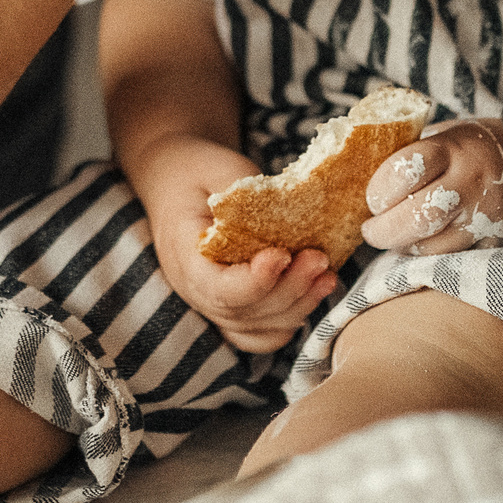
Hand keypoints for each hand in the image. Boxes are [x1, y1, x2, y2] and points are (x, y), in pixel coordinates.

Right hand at [139, 141, 337, 354]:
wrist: (175, 182)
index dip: (254, 281)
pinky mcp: (230, 307)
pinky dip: (286, 323)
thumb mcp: (217, 167)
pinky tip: (310, 296)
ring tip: (327, 276)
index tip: (281, 255)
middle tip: (320, 259)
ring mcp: (211, 303)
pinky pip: (258, 334)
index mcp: (183, 253)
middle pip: (243, 311)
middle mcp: (194, 289)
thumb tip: (287, 207)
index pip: (217, 288)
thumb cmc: (198, 172)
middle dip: (289, 289)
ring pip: (256, 326)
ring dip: (297, 306)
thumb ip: (245, 192)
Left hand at [358, 119, 502, 254]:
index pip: (405, 169)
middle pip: (416, 218)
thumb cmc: (480, 151)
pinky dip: (431, 260)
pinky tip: (428, 247)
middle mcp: (474, 184)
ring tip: (400, 237)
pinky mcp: (499, 250)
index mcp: (457, 147)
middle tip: (372, 231)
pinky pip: (452, 264)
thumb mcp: (451, 134)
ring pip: (431, 247)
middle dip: (383, 230)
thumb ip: (412, 150)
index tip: (373, 198)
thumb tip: (352, 171)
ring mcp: (489, 220)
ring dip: (406, 247)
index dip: (379, 189)